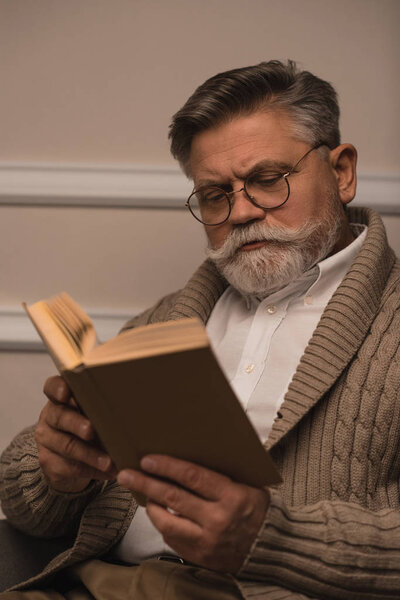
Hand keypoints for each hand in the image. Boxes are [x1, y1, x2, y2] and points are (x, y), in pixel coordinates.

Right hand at [35, 375, 116, 492]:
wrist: (70, 458)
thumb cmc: (91, 426)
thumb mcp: (95, 413)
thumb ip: (106, 407)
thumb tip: (137, 409)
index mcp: (60, 398)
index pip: (52, 387)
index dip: (58, 388)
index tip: (66, 393)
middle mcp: (50, 416)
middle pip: (60, 417)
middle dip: (77, 424)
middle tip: (91, 430)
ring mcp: (46, 439)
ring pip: (67, 446)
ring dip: (90, 454)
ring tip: (109, 462)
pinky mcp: (49, 462)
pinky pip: (70, 467)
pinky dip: (92, 470)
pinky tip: (108, 472)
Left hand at [117, 455, 268, 572]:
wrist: (269, 547)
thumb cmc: (257, 508)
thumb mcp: (248, 484)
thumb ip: (223, 471)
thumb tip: (192, 449)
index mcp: (232, 496)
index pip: (193, 477)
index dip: (167, 466)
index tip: (148, 459)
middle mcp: (218, 520)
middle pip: (173, 497)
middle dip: (146, 483)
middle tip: (126, 474)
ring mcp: (207, 541)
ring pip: (167, 522)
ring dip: (150, 505)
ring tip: (142, 494)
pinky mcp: (200, 556)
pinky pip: (172, 539)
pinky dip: (162, 524)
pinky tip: (159, 513)